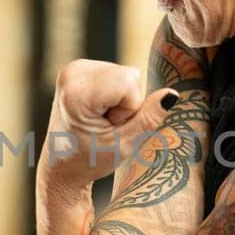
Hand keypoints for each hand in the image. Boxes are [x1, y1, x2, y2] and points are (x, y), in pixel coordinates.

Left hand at [42, 58, 179, 190]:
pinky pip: (117, 73)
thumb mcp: (124, 145)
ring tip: (100, 120)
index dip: (130, 107)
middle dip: (127, 102)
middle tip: (105, 125)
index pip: (129, 80)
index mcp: (77, 92)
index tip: (110, 125)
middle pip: (129, 75)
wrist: (62, 166)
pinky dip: (114, 94)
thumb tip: (172, 95)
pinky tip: (97, 111)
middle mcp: (72, 73)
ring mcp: (74, 69)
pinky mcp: (79, 69)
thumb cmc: (89, 160)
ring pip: (126, 74)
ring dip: (121, 99)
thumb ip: (149, 118)